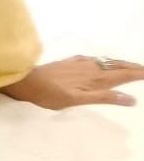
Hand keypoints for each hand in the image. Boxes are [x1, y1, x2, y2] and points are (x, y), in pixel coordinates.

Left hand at [0, 55, 143, 109]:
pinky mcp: (72, 62)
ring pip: (107, 62)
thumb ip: (105, 98)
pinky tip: (103, 63)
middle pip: (117, 66)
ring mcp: (81, 63)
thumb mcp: (78, 100)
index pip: (122, 74)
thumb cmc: (51, 95)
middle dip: (133, 67)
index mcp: (95, 78)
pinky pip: (95, 60)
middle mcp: (91, 68)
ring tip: (130, 67)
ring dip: (121, 64)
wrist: (27, 81)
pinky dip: (106, 62)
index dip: (137, 73)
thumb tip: (130, 99)